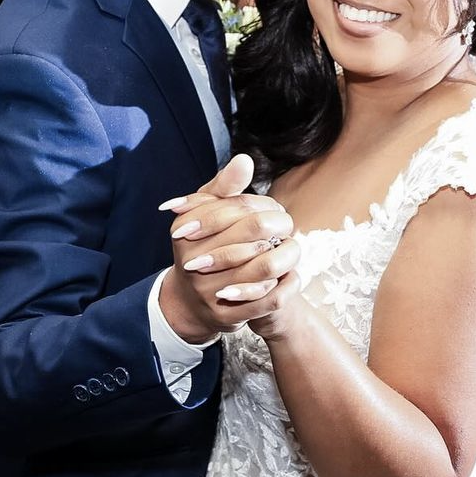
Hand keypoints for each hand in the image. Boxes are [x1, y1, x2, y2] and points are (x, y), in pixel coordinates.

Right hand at [159, 153, 298, 342]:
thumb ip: (225, 187)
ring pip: (266, 266)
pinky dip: (286, 284)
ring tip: (289, 250)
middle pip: (255, 233)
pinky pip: (270, 298)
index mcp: (187, 229)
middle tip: (286, 229)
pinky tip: (287, 275)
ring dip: (287, 255)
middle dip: (279, 228)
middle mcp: (194, 261)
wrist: (192, 301)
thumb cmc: (205, 245)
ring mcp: (210, 290)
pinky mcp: (228, 316)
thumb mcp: (206, 212)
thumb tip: (245, 160)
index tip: (273, 210)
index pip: (239, 207)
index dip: (265, 207)